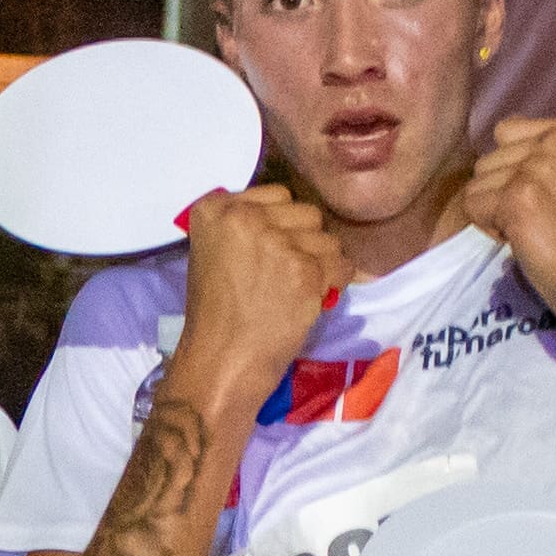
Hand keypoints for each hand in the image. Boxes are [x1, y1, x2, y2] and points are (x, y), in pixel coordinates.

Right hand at [171, 182, 346, 415]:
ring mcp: (277, 242)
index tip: (273, 251)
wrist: (219, 361)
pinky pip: (341, 265)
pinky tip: (311, 300)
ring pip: (327, 238)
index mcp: (215, 209)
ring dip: (321, 264)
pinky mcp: (304, 270)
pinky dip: (334, 284)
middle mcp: (245, 217)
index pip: (276, 194)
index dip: (282, 224)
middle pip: (305, 212)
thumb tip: (290, 221)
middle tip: (286, 273)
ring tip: (297, 290)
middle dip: (304, 241)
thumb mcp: (214, 254)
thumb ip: (245, 228)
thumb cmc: (214, 316)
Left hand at [455, 116, 555, 341]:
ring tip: (534, 230)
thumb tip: (501, 131)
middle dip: (503, 192)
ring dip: (495, 212)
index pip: (506, 131)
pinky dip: (491, 230)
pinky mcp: (517, 199)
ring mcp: (537, 168)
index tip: (547, 197)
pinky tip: (525, 241)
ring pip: (477, 183)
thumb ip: (546, 153)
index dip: (514, 169)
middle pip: (488, 159)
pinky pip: (473, 206)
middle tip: (542, 220)